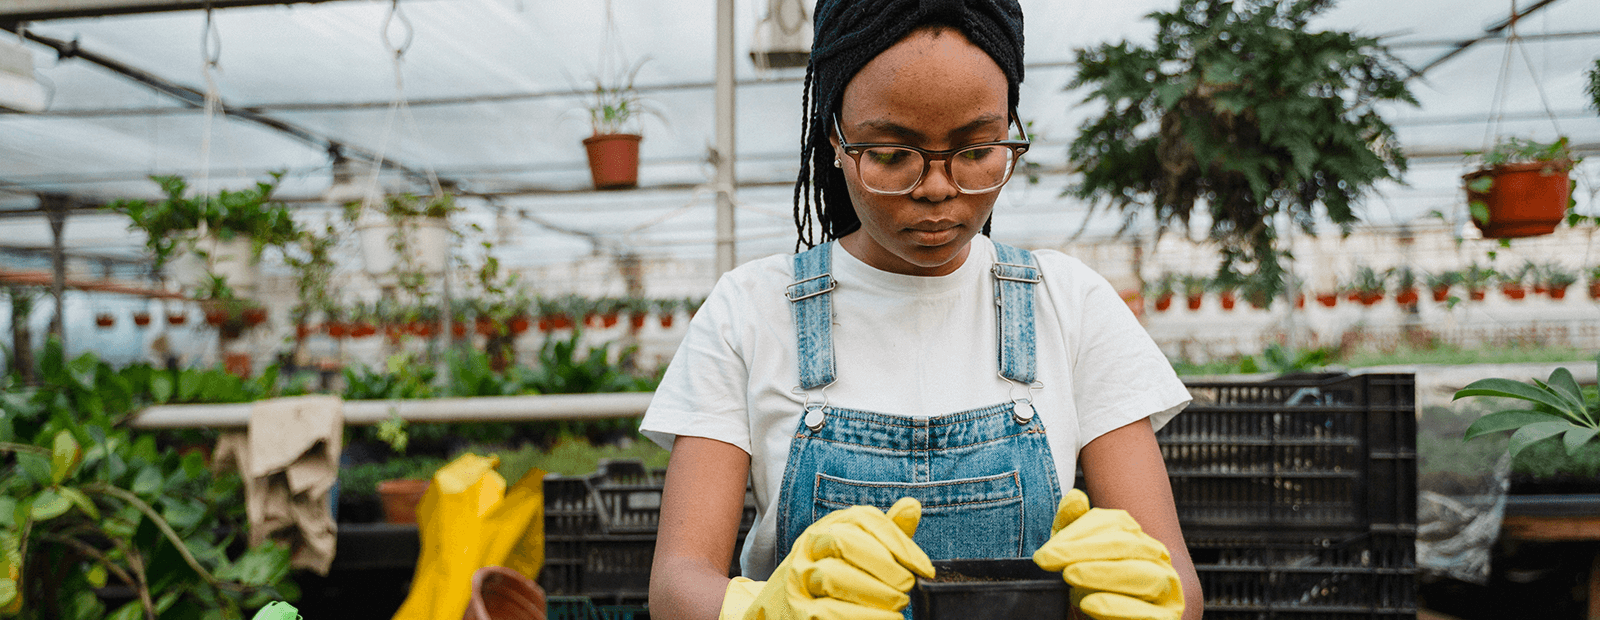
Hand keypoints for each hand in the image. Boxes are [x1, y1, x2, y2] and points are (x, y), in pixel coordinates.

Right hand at [720, 498, 934, 619]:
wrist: (775, 613)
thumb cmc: (824, 581)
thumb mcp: (851, 551)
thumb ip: (883, 534)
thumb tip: (912, 506)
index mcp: (827, 527)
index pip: (864, 520)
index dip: (899, 542)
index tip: (924, 568)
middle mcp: (808, 548)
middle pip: (845, 542)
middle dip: (884, 565)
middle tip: (907, 587)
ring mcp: (797, 580)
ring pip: (834, 577)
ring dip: (874, 593)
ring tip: (897, 607)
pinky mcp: (795, 613)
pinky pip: (827, 613)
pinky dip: (861, 617)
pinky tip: (882, 619)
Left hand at [1032, 489, 1182, 619]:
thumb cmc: (1095, 588)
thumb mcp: (1076, 556)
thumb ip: (1073, 527)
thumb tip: (1075, 498)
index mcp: (1137, 537)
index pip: (1113, 524)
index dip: (1077, 533)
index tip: (1044, 552)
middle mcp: (1157, 559)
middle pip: (1127, 546)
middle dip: (1084, 550)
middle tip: (1050, 560)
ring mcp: (1168, 589)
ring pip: (1146, 576)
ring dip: (1104, 574)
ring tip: (1070, 576)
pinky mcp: (1168, 619)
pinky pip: (1149, 613)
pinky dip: (1119, 607)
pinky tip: (1090, 604)